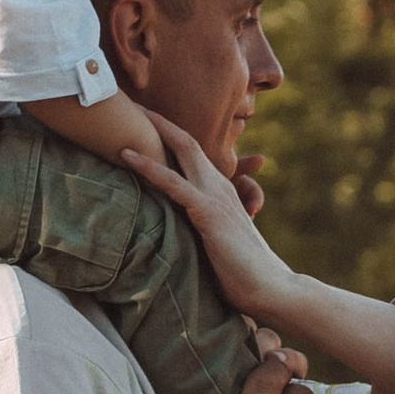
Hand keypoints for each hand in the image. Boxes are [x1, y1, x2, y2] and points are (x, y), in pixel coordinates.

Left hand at [123, 114, 294, 318]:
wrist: (270, 288)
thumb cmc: (243, 276)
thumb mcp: (217, 247)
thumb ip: (200, 234)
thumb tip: (176, 240)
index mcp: (221, 194)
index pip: (193, 156)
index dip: (169, 137)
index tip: (143, 124)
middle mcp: (219, 187)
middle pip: (186, 142)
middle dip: (158, 121)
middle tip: (130, 105)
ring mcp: (215, 197)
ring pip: (180, 151)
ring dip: (151, 131)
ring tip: (124, 115)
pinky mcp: (208, 212)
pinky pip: (173, 182)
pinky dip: (148, 165)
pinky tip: (126, 154)